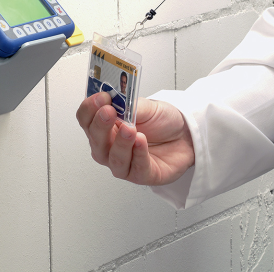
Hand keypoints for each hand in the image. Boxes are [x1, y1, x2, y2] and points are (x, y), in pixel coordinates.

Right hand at [76, 92, 194, 185]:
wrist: (187, 134)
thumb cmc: (162, 121)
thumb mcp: (145, 105)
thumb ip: (128, 104)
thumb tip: (114, 99)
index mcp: (106, 125)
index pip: (86, 118)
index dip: (90, 108)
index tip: (102, 97)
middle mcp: (110, 145)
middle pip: (95, 140)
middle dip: (100, 126)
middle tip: (109, 112)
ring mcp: (124, 162)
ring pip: (112, 159)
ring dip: (119, 143)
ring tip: (130, 129)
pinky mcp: (141, 175)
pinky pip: (135, 168)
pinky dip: (137, 154)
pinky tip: (141, 142)